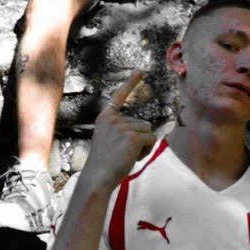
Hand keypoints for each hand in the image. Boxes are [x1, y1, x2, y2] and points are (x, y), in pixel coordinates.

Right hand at [86, 71, 156, 192]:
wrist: (98, 178)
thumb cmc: (104, 165)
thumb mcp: (110, 142)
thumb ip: (123, 132)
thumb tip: (150, 132)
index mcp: (105, 118)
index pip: (119, 96)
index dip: (131, 83)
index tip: (141, 71)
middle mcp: (113, 118)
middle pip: (142, 123)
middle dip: (139, 140)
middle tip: (122, 154)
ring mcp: (122, 126)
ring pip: (148, 132)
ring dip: (143, 146)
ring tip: (126, 156)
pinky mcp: (133, 136)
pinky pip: (151, 139)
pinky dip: (147, 150)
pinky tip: (132, 158)